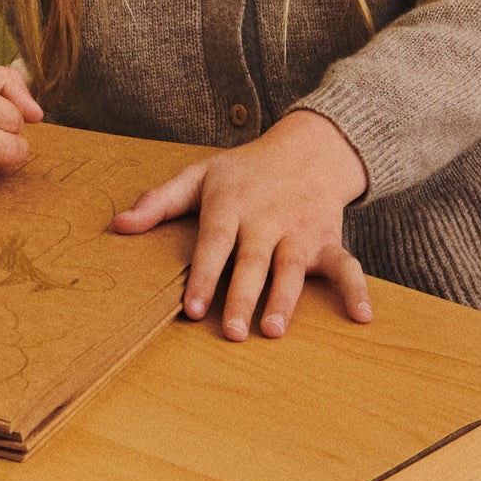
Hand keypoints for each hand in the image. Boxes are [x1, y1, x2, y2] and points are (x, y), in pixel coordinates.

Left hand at [112, 107, 371, 338]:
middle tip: (231, 333)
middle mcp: (266, 219)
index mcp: (231, 204)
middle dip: (242, 297)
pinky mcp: (327, 240)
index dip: (205, 275)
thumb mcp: (200, 174)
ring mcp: (299, 231)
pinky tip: (362, 316)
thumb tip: (118, 225)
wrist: (310, 147)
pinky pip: (346, 266)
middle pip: (252, 262)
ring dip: (285, 299)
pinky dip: (357, 289)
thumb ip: (160, 201)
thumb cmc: (246, 170)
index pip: (215, 242)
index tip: (193, 308)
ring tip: (274, 330)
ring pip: (292, 268)